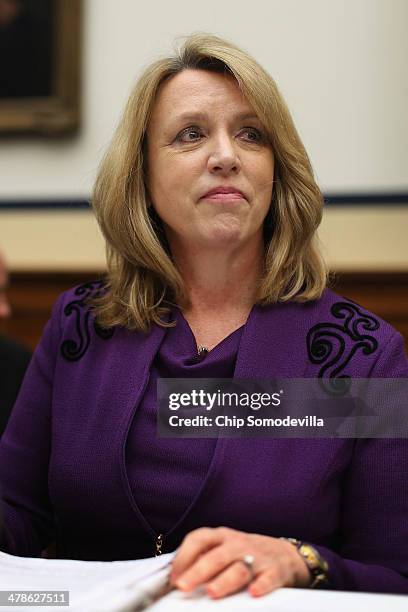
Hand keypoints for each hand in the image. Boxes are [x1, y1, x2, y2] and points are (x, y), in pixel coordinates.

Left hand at [169, 526, 310, 598]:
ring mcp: (257, 556)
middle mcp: (237, 544)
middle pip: (216, 556)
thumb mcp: (224, 548)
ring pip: (239, 568)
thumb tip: (175, 577)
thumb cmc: (246, 554)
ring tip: (212, 592)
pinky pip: (269, 577)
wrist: (285, 554)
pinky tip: (254, 592)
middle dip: (198, 571)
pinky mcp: (275, 570)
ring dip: (225, 580)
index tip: (173, 577)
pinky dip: (262, 584)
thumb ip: (203, 558)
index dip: (183, 556)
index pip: (198, 539)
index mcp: (221, 537)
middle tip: (184, 585)